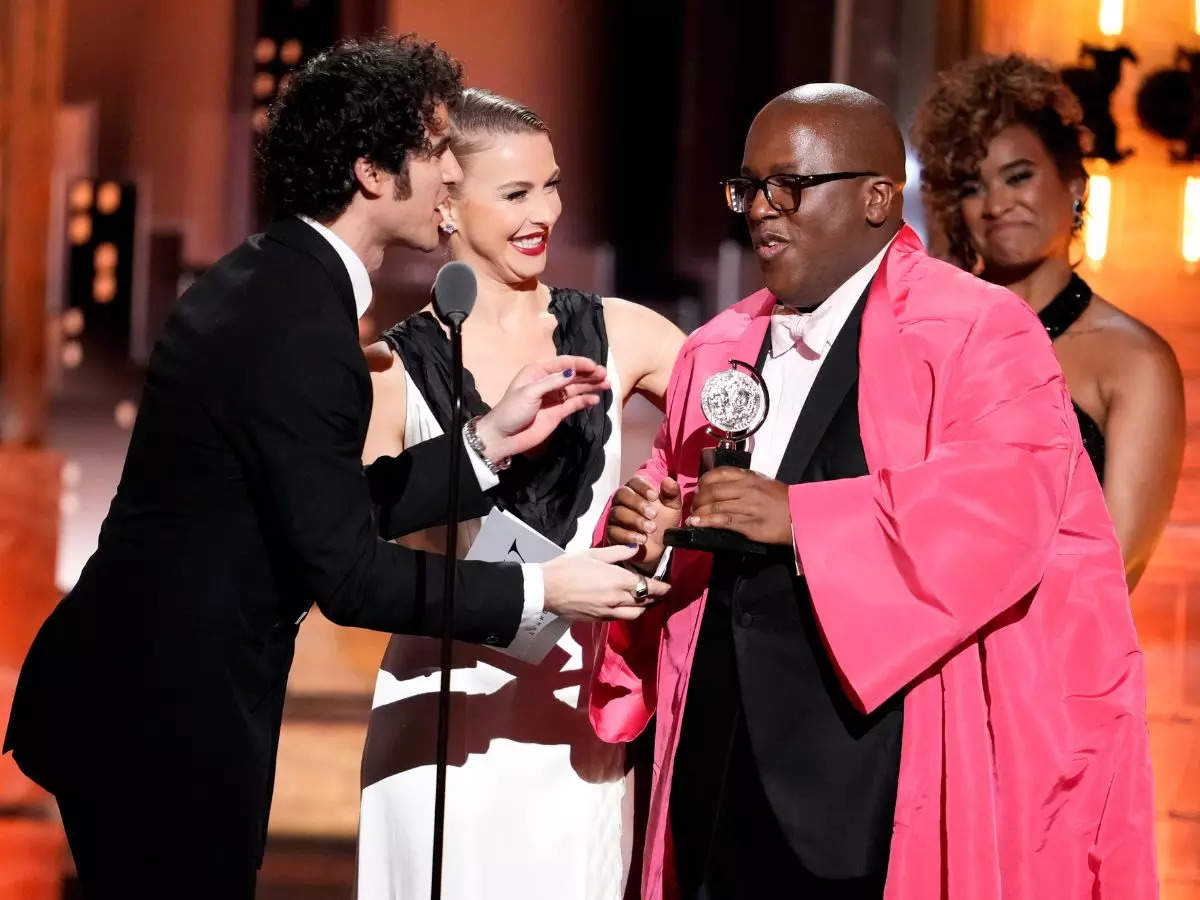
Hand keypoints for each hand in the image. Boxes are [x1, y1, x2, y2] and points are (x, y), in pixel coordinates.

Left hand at [475, 355, 609, 461]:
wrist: (504, 437)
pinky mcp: (558, 412)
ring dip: (590, 386)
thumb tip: (572, 372)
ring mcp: (554, 398)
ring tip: (606, 385)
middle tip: (605, 375)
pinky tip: (595, 399)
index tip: (594, 366)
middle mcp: (548, 382)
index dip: (579, 363)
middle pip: (573, 375)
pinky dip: (585, 401)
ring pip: (576, 388)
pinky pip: (575, 404)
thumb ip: (552, 383)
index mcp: (538, 372)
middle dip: (589, 374)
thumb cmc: (511, 410)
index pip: (563, 364)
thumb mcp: (529, 393)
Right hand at [541, 545, 669, 621]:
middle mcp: (617, 598)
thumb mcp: (593, 554)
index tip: (668, 586)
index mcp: (617, 579)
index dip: (662, 587)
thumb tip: (635, 549)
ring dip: (644, 608)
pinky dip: (629, 613)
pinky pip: (621, 618)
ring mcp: (608, 611)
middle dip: (656, 597)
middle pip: (645, 601)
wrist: (546, 589)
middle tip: (661, 593)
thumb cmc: (567, 568)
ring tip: (647, 601)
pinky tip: (627, 607)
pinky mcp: (599, 619)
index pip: (648, 586)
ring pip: (635, 614)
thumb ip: (618, 552)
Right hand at [605, 475, 682, 573]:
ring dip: (636, 520)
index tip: (655, 496)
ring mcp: (615, 517)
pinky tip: (642, 539)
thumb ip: (672, 494)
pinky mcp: (612, 534)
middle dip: (638, 503)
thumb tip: (668, 481)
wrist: (658, 547)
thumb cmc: (663, 523)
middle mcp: (623, 501)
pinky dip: (629, 535)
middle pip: (622, 494)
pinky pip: (614, 531)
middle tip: (654, 514)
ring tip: (651, 528)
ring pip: (618, 513)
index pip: (634, 482)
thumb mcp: (672, 508)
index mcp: (637, 491)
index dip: (643, 487)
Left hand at [686, 467, 791, 544]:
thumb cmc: (781, 500)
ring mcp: (748, 507)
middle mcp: (747, 489)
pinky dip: (707, 522)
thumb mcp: (762, 482)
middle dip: (698, 499)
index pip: (718, 473)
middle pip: (713, 490)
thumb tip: (720, 485)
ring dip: (699, 512)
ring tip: (693, 517)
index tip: (699, 489)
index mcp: (749, 477)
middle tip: (694, 506)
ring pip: (716, 506)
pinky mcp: (750, 525)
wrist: (801, 516)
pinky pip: (724, 521)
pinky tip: (697, 523)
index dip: (703, 482)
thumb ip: (742, 481)